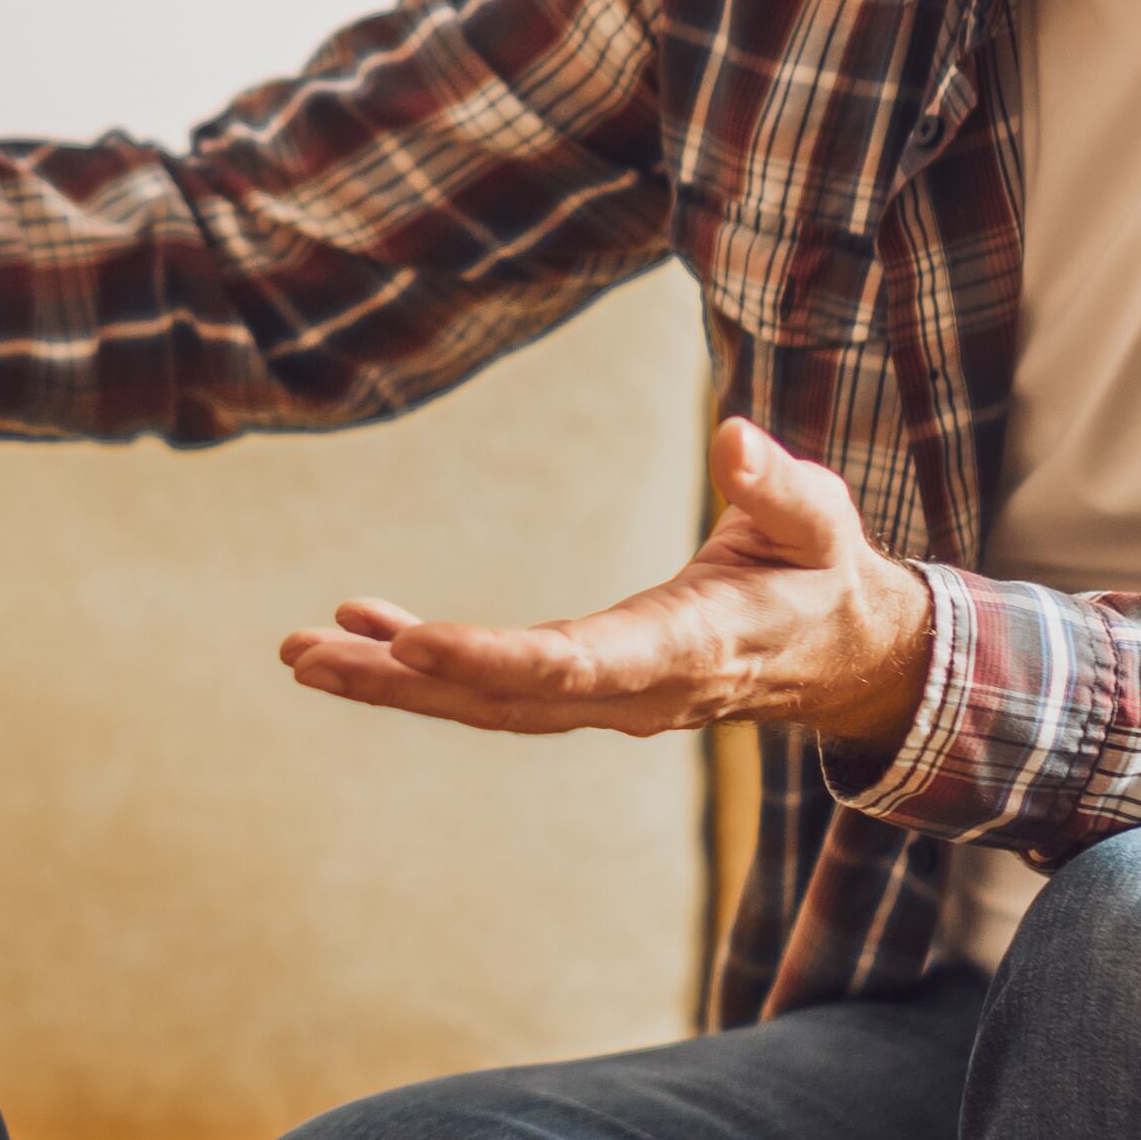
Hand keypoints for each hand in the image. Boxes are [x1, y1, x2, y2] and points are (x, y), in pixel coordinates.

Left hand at [277, 417, 934, 748]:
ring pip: (483, 703)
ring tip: (301, 652)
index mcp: (686, 650)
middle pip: (500, 699)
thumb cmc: (823, 571)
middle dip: (400, 681)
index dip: (490, 660)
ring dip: (390, 680)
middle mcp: (633, 693)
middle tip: (303, 653)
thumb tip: (733, 436)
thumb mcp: (819, 520)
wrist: (840, 653)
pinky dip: (424, 664)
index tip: (412, 642)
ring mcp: (605, 700)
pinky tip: (364, 628)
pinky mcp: (587, 689)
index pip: (572, 667)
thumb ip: (778, 486)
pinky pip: (494, 687)